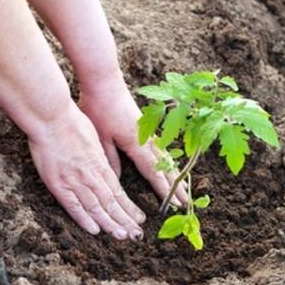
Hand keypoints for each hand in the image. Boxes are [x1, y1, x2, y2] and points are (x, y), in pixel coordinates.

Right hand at [28, 102, 144, 239]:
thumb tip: (104, 166)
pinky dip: (84, 219)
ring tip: (122, 236)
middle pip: (111, 202)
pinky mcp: (58, 184)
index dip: (129, 207)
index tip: (139, 218)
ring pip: (96, 207)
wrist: (51, 117)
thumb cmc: (70, 122)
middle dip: (125, 220)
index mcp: (100, 164)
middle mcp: (91, 175)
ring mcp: (75, 181)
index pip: (118, 191)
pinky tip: (95, 230)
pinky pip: (73, 206)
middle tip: (137, 235)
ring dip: (110, 223)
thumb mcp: (93, 137)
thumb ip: (99, 156)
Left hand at [79, 75, 187, 205]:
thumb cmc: (98, 107)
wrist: (104, 80)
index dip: (163, 189)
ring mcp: (148, 131)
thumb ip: (110, 159)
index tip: (174, 204)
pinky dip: (167, 160)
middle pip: (165, 166)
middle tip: (186, 203)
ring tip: (183, 188)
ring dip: (174, 173)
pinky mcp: (145, 125)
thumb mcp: (100, 137)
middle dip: (175, 185)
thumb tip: (117, 182)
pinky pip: (160, 147)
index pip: (153, 171)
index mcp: (135, 143)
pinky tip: (169, 165)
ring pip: (165, 157)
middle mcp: (146, 138)